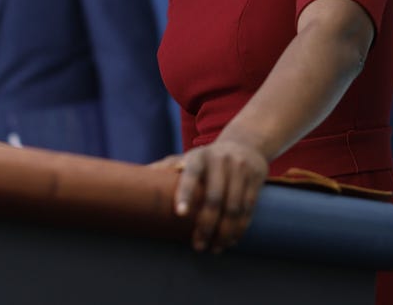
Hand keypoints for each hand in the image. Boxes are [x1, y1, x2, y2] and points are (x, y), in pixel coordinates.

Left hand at [173, 137, 268, 253]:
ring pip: (234, 207)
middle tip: (198, 246)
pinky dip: (240, 227)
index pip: (191, 175)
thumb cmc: (208, 158)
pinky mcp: (256, 178)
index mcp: (199, 157)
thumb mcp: (190, 157)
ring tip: (215, 248)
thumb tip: (137, 176)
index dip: (185, 193)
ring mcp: (240, 169)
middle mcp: (220, 161)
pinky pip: (249, 208)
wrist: (246, 143)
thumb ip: (168, 166)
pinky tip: (232, 240)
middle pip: (214, 198)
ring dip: (225, 232)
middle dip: (206, 226)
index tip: (180, 213)